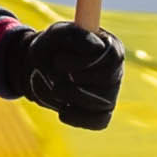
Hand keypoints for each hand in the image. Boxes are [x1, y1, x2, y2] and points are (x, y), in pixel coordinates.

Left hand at [0, 14, 126, 131]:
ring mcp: (110, 93)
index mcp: (110, 46)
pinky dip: (78, 117)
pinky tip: (63, 109)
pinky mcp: (102, 112)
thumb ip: (75, 35)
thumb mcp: (57, 34)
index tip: (58, 62)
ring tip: (54, 89)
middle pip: (108, 79)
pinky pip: (99, 121)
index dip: (85, 62)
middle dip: (76, 79)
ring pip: (101, 103)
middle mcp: (115, 70)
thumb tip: (97, 47)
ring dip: (70, 97)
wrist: (40, 68)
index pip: (111, 56)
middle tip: (53, 78)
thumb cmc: (53, 47)